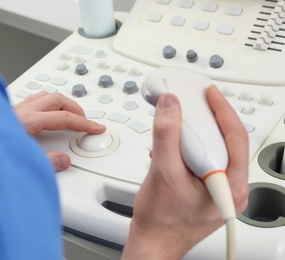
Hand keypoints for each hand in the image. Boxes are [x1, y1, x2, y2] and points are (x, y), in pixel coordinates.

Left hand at [13, 91, 105, 171]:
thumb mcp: (22, 161)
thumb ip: (46, 162)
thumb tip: (63, 160)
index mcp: (27, 121)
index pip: (64, 118)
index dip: (84, 123)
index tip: (96, 128)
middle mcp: (22, 111)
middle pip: (57, 100)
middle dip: (76, 109)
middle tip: (86, 122)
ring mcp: (16, 109)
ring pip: (46, 96)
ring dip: (62, 103)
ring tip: (71, 114)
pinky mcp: (10, 112)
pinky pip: (34, 99)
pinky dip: (47, 103)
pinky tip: (49, 113)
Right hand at [122, 85, 248, 258]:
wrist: (151, 243)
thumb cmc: (161, 222)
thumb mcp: (162, 172)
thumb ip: (166, 135)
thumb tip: (169, 106)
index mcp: (230, 186)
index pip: (235, 137)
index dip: (221, 110)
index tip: (209, 93)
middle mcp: (228, 187)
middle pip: (224, 141)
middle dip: (205, 120)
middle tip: (192, 103)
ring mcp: (216, 189)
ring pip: (211, 150)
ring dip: (193, 134)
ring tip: (177, 124)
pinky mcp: (204, 189)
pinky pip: (200, 160)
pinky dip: (185, 148)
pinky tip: (170, 147)